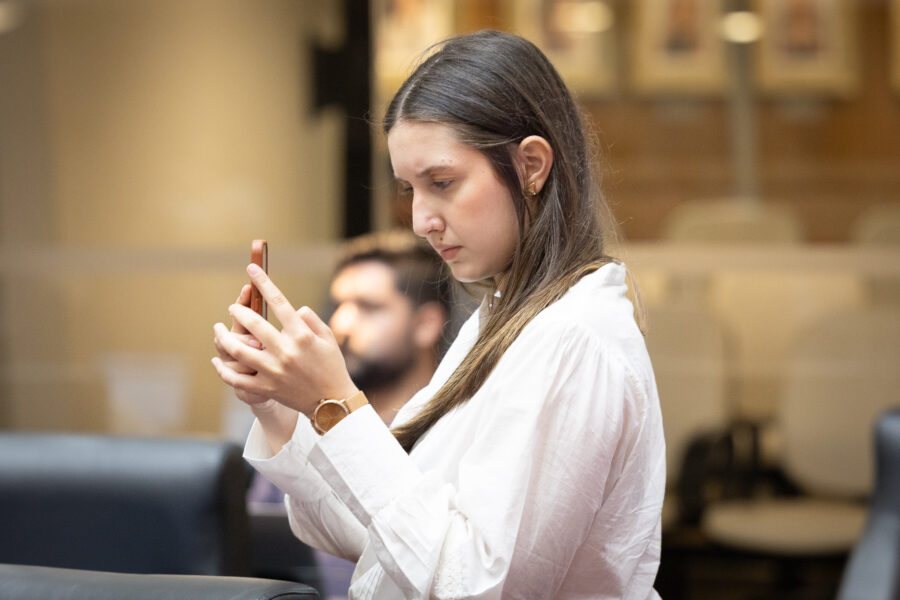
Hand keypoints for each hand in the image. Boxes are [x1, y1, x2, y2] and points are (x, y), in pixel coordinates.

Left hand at [211, 264, 358, 418]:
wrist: (331, 403)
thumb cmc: (332, 367)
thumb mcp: (328, 338)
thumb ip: (310, 319)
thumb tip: (294, 309)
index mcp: (302, 336)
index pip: (279, 302)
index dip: (263, 283)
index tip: (251, 269)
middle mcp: (286, 351)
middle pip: (253, 324)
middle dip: (238, 311)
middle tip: (232, 308)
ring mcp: (273, 371)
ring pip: (238, 351)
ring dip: (224, 337)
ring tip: (218, 329)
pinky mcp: (266, 388)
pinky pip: (237, 378)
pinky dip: (224, 369)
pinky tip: (218, 359)